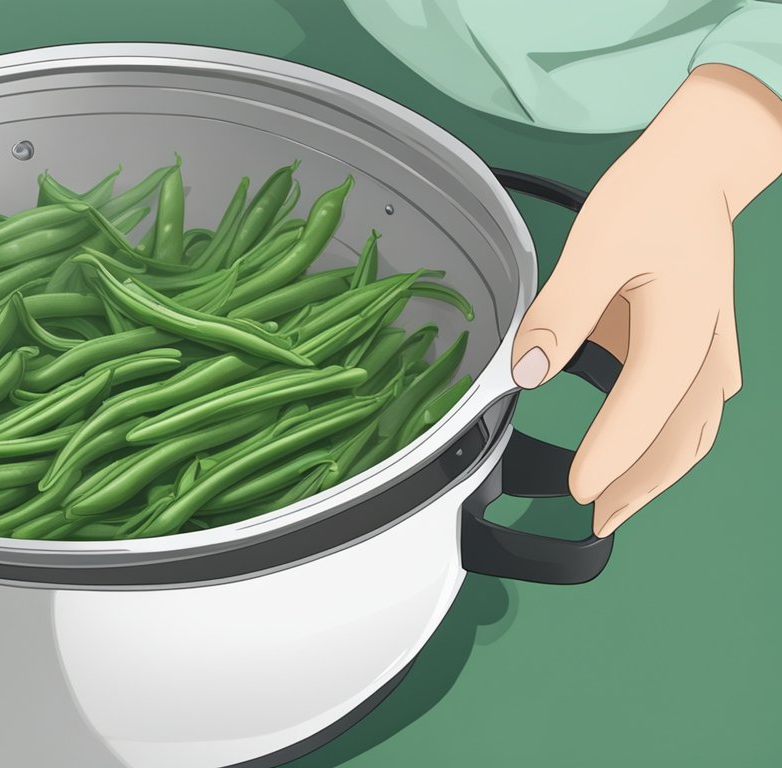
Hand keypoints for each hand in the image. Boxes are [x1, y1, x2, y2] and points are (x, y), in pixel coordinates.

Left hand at [509, 64, 781, 536]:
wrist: (698, 172)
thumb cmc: (650, 202)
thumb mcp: (593, 249)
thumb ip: (559, 315)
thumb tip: (524, 372)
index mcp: (678, 330)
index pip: (643, 411)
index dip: (612, 457)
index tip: (581, 492)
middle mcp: (703, 351)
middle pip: (679, 439)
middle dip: (639, 486)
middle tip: (598, 521)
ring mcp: (710, 351)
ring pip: (693, 432)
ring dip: (658, 473)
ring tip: (618, 506)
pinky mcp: (702, 348)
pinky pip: (694, 411)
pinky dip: (671, 443)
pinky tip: (648, 459)